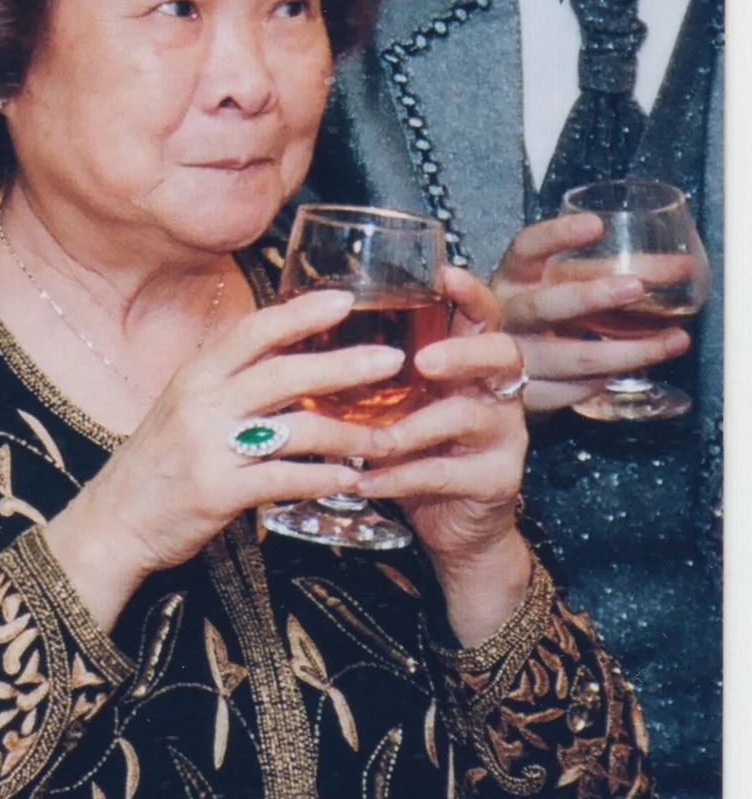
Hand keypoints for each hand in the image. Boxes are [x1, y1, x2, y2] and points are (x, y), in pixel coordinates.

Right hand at [44, 288, 393, 630]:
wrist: (113, 521)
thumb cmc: (156, 465)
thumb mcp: (182, 410)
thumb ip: (227, 386)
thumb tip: (289, 363)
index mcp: (193, 376)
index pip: (252, 331)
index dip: (300, 313)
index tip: (345, 299)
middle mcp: (199, 404)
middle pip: (284, 373)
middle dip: (345, 365)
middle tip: (391, 360)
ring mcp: (207, 447)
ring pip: (295, 428)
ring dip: (350, 434)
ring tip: (387, 440)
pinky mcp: (217, 492)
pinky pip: (284, 478)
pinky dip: (324, 477)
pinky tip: (350, 478)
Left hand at [356, 265, 533, 645]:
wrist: (449, 526)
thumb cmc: (411, 451)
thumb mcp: (393, 404)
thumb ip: (370, 372)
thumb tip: (296, 333)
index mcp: (468, 364)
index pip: (482, 316)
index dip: (470, 292)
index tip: (443, 272)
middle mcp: (495, 393)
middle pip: (502, 354)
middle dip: (463, 353)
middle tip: (423, 361)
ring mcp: (503, 438)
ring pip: (472, 416)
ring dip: (415, 426)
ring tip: (375, 439)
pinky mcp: (496, 481)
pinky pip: (447, 472)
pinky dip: (401, 476)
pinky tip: (366, 479)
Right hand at [492, 213, 690, 412]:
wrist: (496, 367)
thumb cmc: (544, 315)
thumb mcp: (560, 284)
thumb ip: (607, 274)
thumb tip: (678, 268)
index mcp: (514, 278)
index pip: (527, 249)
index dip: (556, 236)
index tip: (594, 225)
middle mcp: (508, 314)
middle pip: (544, 305)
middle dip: (591, 296)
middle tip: (636, 287)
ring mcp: (513, 357)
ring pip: (569, 356)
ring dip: (627, 351)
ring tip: (672, 341)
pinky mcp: (525, 394)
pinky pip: (570, 392)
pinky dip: (603, 383)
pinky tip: (632, 372)